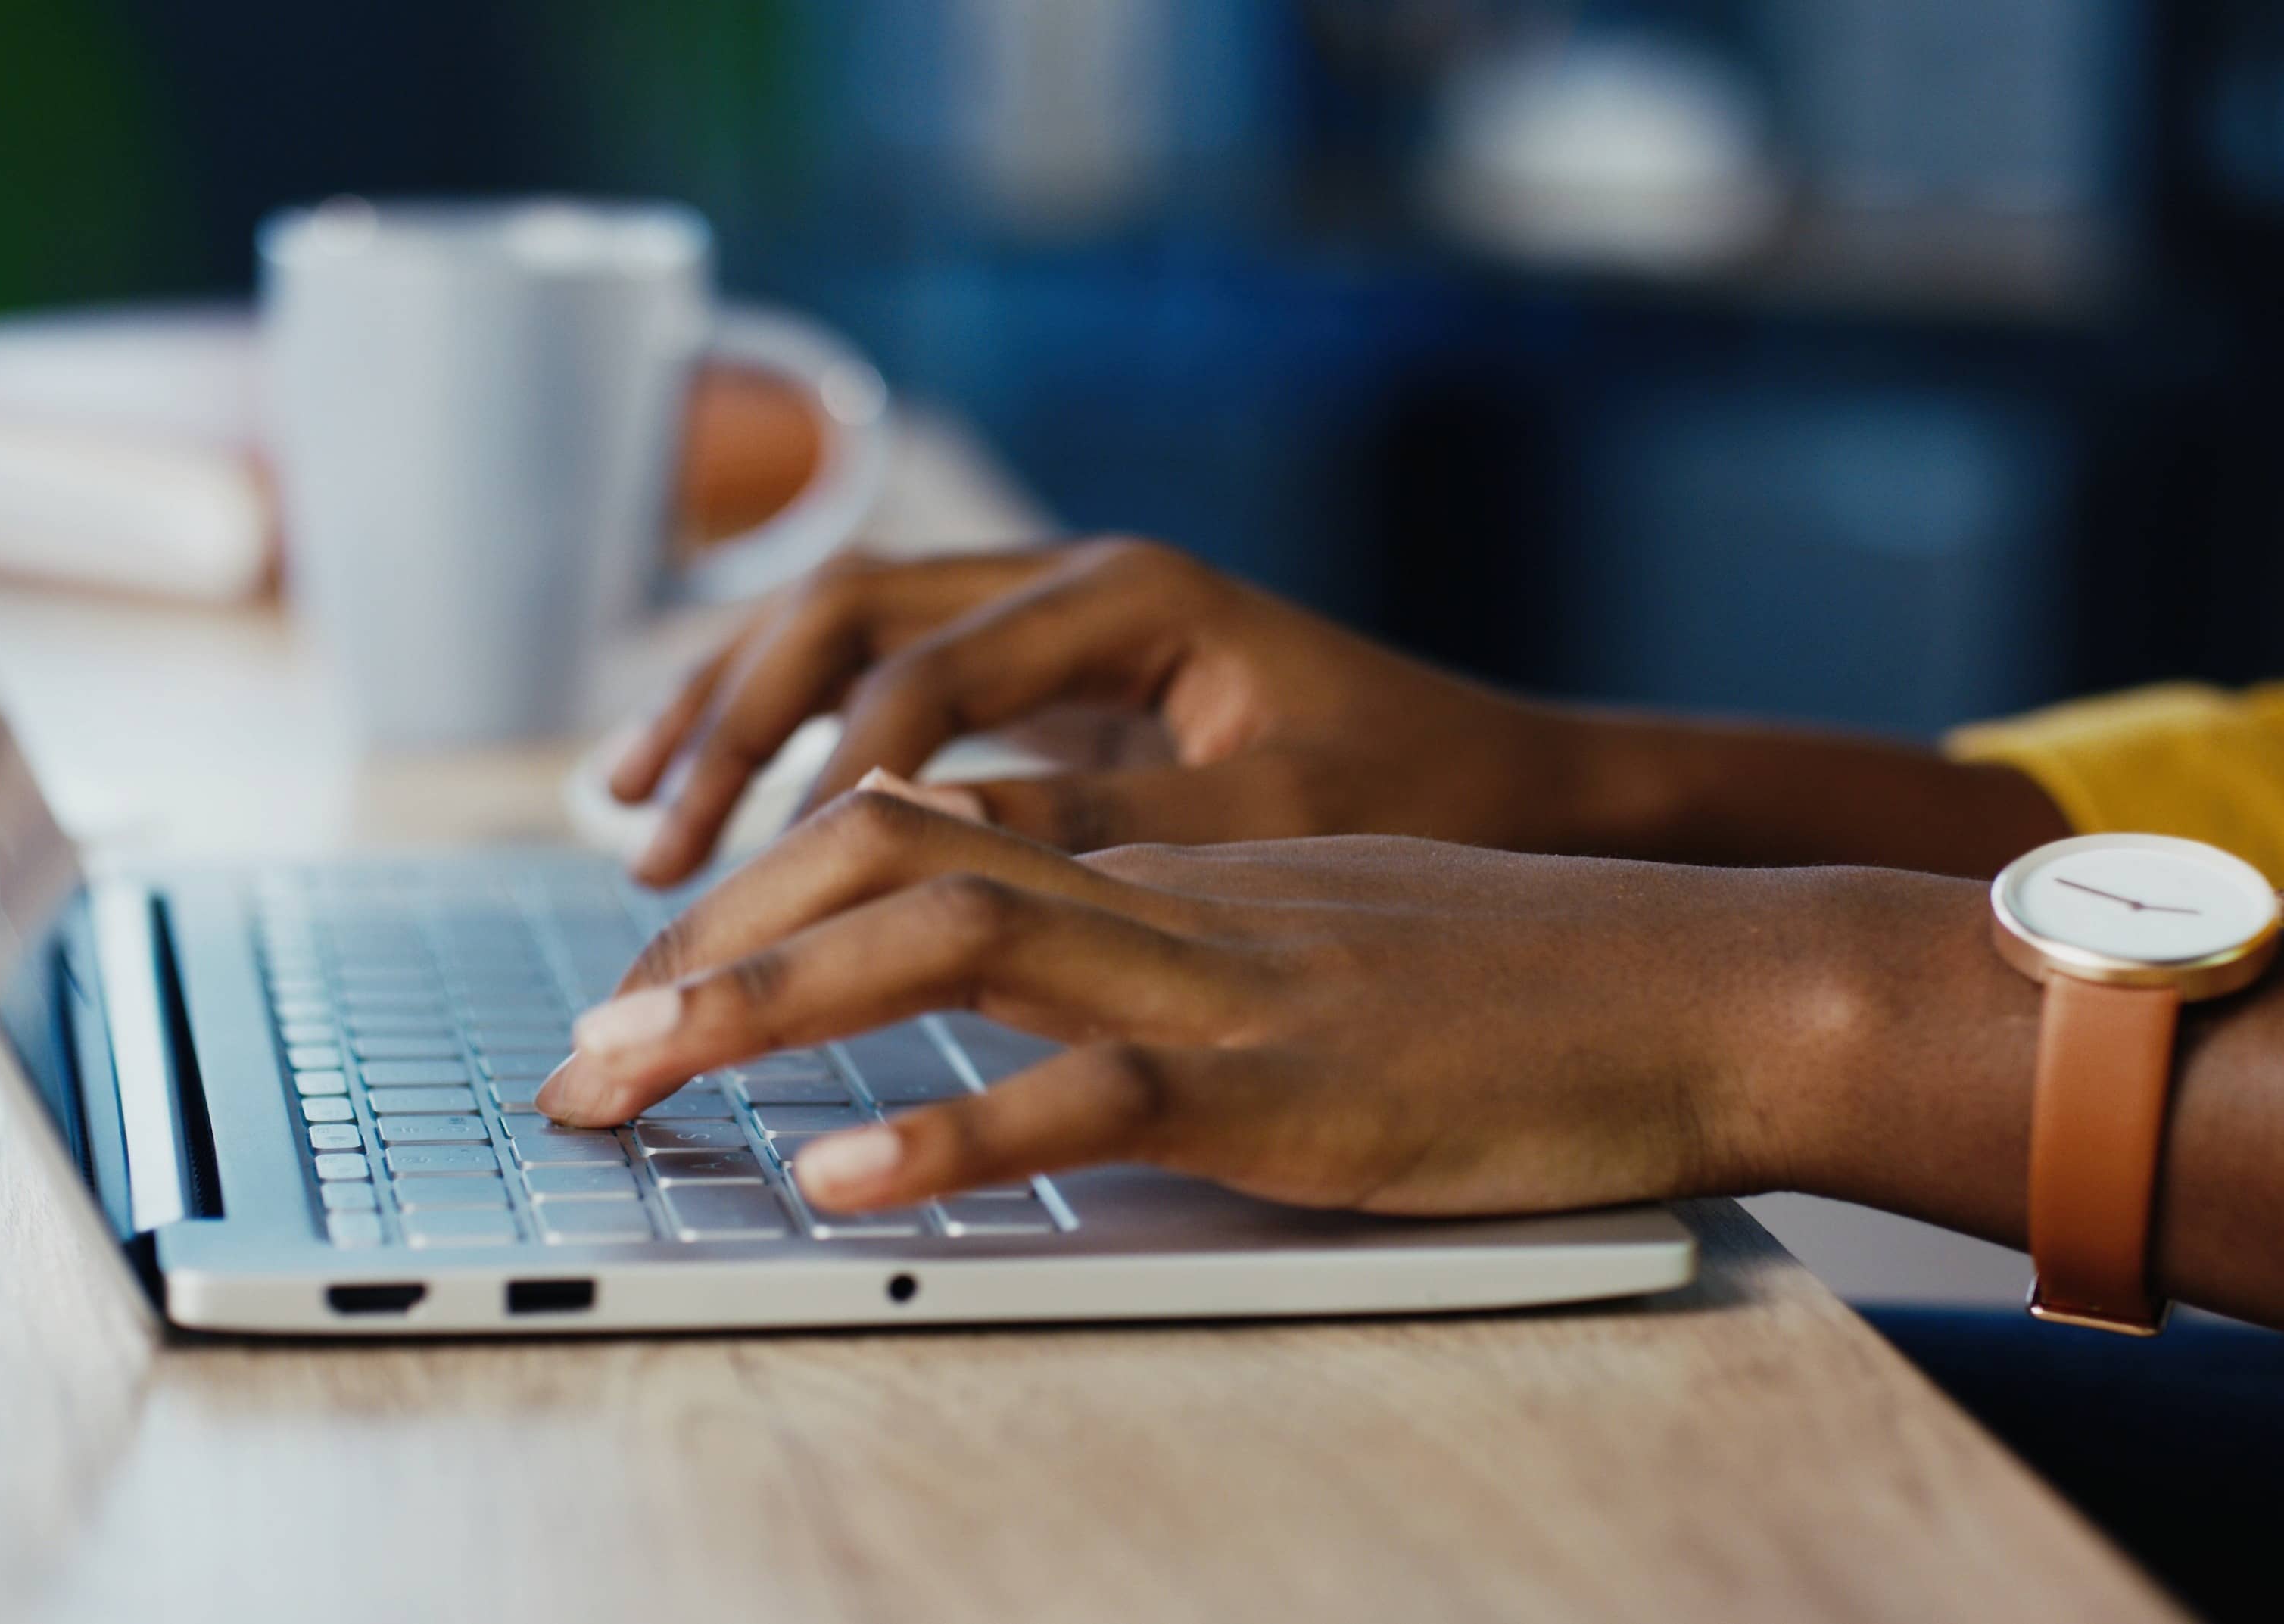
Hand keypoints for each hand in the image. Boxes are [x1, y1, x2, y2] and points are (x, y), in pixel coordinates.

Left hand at [538, 785, 1871, 1216]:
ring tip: (623, 1080)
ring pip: (942, 942)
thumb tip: (1055, 1010)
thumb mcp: (1324, 941)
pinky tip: (840, 1185)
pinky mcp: (1286, 1084)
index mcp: (1163, 864)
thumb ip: (1186, 952)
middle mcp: (1163, 895)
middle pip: (877, 857)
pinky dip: (952, 1138)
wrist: (1707, 983)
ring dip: (759, 1009)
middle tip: (575, 1050)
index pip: (910, 832)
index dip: (756, 898)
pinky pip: (1091, 1095)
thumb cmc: (1531, 984)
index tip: (649, 985)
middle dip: (702, 945)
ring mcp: (1219, 980)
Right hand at [607, 539, 1595, 884]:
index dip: (810, 778)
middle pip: (841, 613)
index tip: (732, 885)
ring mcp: (1050, 621)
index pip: (920, 673)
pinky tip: (719, 813)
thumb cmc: (1422, 794)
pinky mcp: (1043, 682)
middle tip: (649, 851)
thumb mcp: (1268, 820)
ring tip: (629, 820)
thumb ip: (1096, 827)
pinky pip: (875, 685)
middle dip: (728, 727)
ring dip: (727, 717)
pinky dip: (785, 739)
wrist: (1516, 777)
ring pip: (837, 630)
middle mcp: (1073, 579)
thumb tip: (906, 849)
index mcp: (1130, 595)